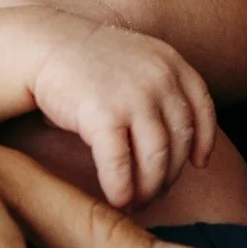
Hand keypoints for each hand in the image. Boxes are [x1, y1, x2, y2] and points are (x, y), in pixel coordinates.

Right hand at [4, 2, 217, 204]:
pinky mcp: (104, 116)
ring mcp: (134, 97)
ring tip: (135, 202)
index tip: (198, 164)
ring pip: (155, 160)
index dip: (204, 141)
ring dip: (147, 189)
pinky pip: (120, 165)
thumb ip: (161, 89)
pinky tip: (116, 200)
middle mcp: (159, 79)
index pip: (201, 109)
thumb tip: (183, 140)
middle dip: (168, 174)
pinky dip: (121, 189)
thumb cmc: (88, 61)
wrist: (43, 45)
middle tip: (154, 193)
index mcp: (170, 62)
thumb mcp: (138, 60)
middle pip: (179, 142)